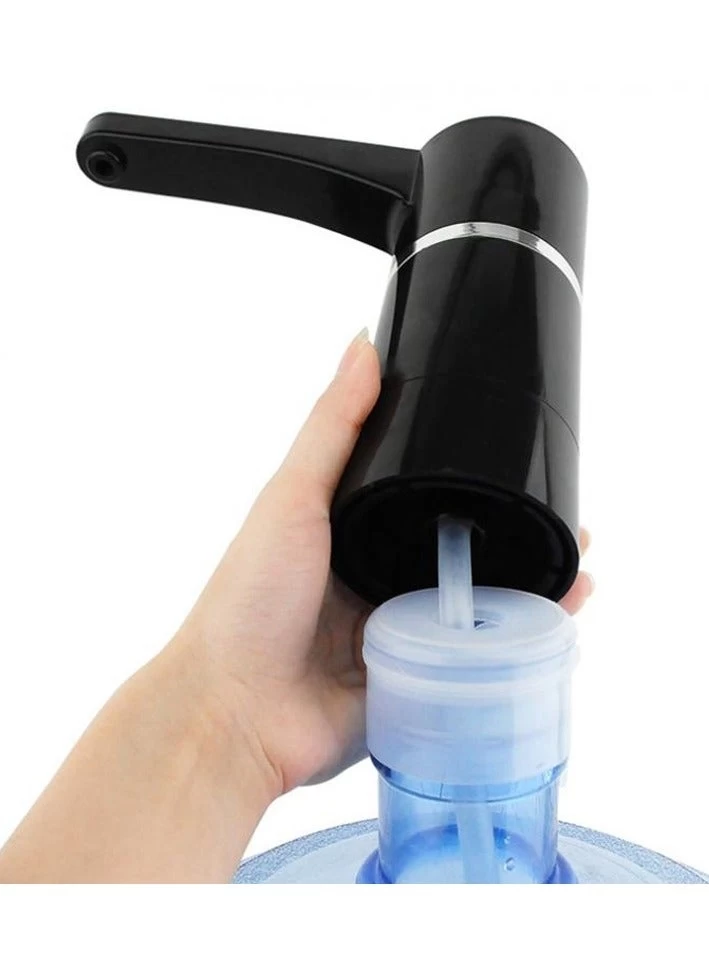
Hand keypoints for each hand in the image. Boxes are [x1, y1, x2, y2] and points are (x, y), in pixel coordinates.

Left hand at [169, 330, 594, 799]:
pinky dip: (518, 648)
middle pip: (465, 551)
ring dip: (530, 588)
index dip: (474, 478)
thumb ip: (333, 427)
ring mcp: (404, 636)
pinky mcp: (419, 686)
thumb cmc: (249, 601)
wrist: (235, 712)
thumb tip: (365, 344)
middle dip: (515, 536)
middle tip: (566, 519)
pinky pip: (477, 665)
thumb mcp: (292, 498)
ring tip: (576, 564)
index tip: (522, 455)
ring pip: (481, 607)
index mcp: (357, 534)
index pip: (428, 497)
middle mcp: (382, 582)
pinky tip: (556, 625)